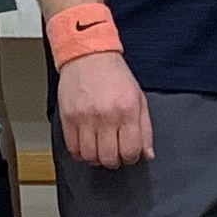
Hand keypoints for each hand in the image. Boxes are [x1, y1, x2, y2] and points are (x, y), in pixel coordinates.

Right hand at [52, 48, 153, 169]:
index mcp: (127, 111)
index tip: (129, 154)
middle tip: (114, 152)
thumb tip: (147, 154)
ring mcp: (84, 118)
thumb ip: (145, 129)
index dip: (131, 158)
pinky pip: (73, 148)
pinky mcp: (68, 118)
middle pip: (109, 157)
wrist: (89, 56)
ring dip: (96, 158)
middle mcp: (106, 116)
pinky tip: (86, 145)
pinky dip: (80, 153)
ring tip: (99, 149)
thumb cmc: (114, 76)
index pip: (131, 150)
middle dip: (114, 160)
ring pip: (90, 156)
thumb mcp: (138, 98)